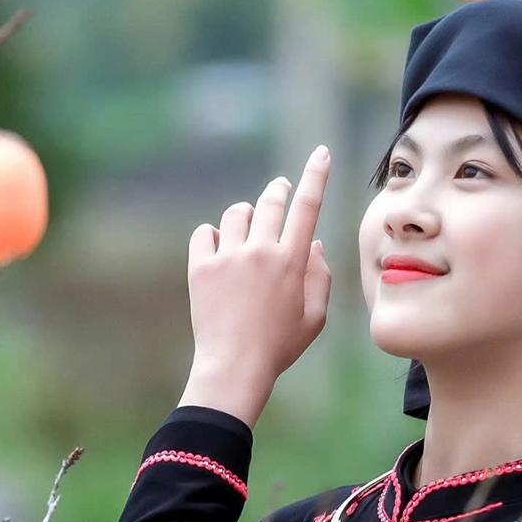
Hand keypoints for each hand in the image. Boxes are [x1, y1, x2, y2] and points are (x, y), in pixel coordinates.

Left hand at [184, 146, 332, 400]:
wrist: (233, 368)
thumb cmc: (279, 347)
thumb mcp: (314, 318)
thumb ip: (320, 277)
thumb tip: (312, 244)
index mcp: (291, 262)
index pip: (308, 207)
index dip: (316, 176)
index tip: (320, 154)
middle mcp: (260, 251)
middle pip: (270, 201)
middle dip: (277, 191)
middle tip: (279, 190)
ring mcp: (228, 257)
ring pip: (238, 213)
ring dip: (246, 216)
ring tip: (247, 233)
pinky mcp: (201, 268)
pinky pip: (205, 232)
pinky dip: (213, 236)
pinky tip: (219, 250)